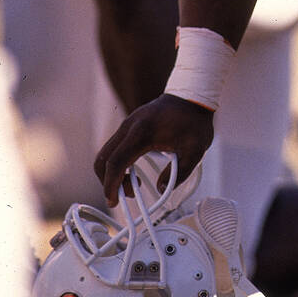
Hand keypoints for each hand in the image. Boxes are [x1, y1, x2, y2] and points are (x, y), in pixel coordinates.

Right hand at [94, 94, 213, 206]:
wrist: (192, 95)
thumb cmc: (194, 121)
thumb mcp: (195, 150)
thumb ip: (179, 173)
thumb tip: (161, 189)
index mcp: (142, 132)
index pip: (116, 162)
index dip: (111, 184)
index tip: (113, 200)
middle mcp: (129, 126)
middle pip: (103, 158)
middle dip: (108, 181)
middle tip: (126, 195)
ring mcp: (127, 124)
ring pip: (106, 152)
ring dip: (112, 172)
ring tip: (133, 184)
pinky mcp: (129, 125)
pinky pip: (114, 147)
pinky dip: (116, 162)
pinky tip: (133, 170)